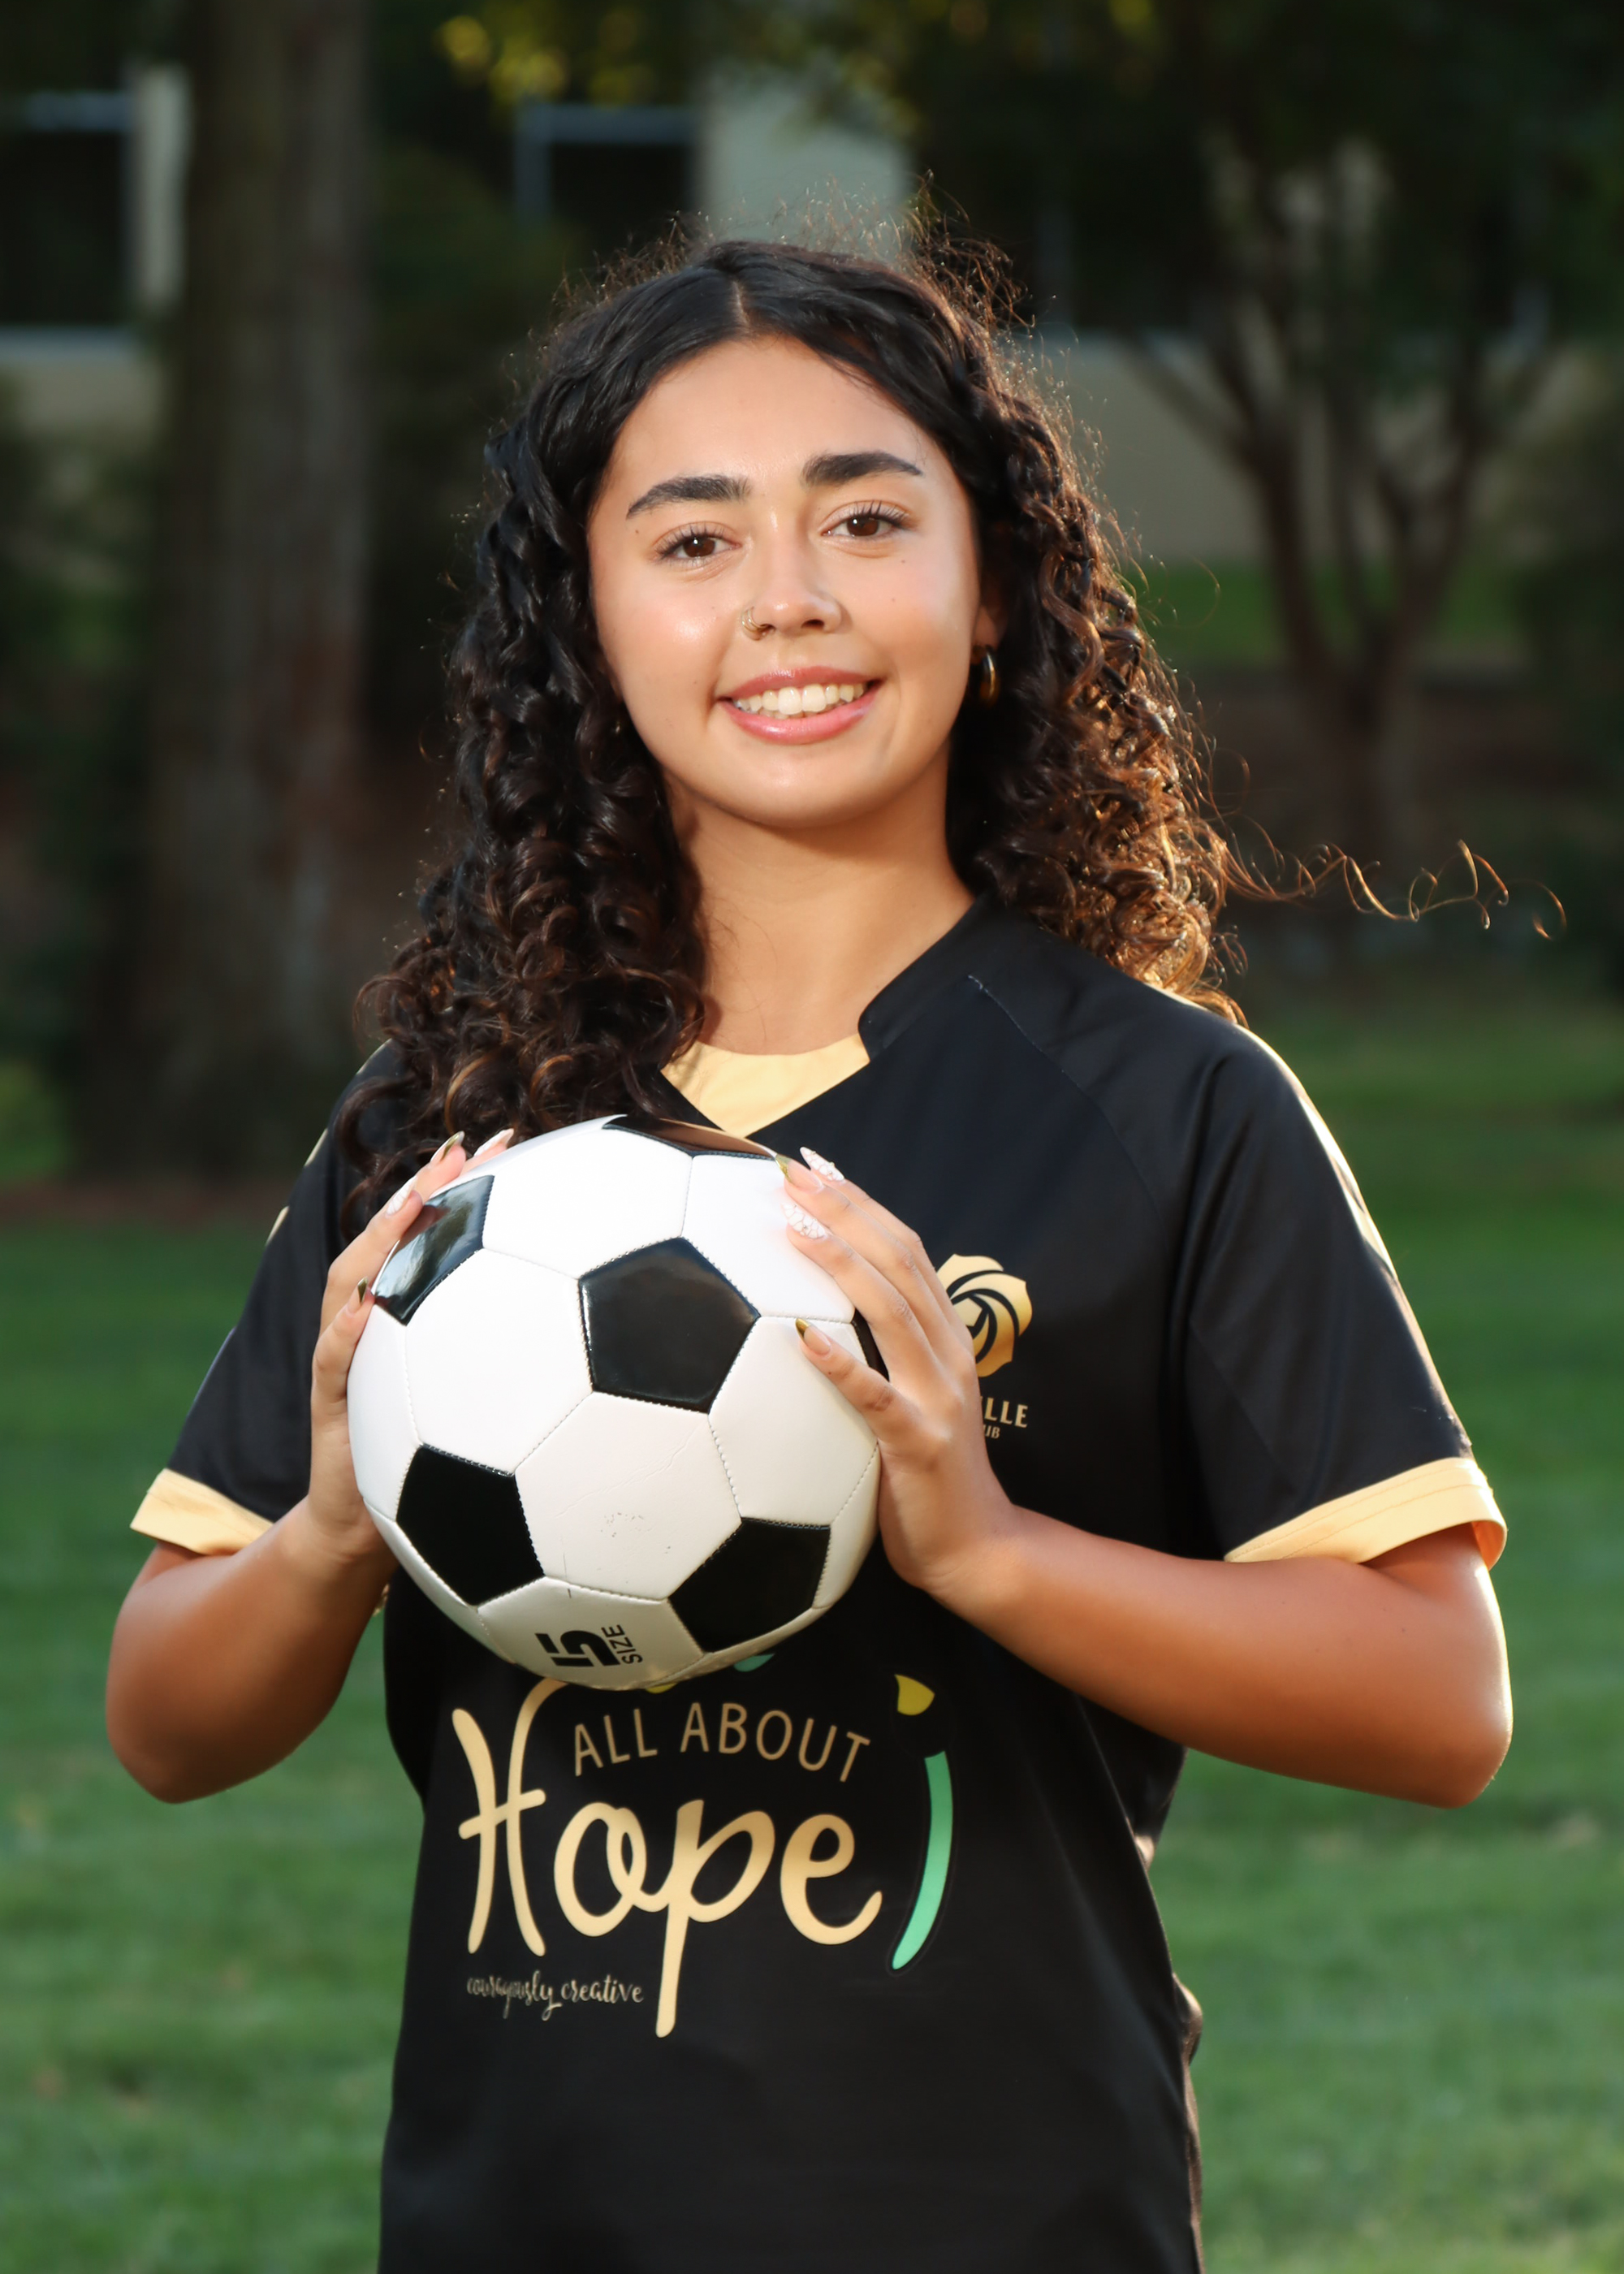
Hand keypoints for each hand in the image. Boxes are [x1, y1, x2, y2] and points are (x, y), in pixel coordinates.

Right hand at [304, 1129, 513, 1569]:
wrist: (368, 1529)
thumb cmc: (436, 1464)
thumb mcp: (482, 1402)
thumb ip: (519, 1355)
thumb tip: (606, 1328)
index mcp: (407, 1314)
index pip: (431, 1232)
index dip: (464, 1183)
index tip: (513, 1139)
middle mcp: (369, 1321)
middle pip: (389, 1238)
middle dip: (424, 1186)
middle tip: (469, 1147)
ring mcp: (343, 1357)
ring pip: (350, 1282)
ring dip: (380, 1240)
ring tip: (415, 1203)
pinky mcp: (329, 1405)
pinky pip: (331, 1362)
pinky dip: (346, 1334)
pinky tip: (368, 1311)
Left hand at [778, 1152, 1014, 1602]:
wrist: (978, 1550)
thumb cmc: (925, 1479)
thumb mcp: (905, 1402)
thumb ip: (876, 1358)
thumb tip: (808, 1321)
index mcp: (944, 1339)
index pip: (905, 1249)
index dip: (862, 1201)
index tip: (816, 1163)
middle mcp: (948, 1355)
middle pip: (899, 1262)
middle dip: (845, 1209)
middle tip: (793, 1172)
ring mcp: (939, 1397)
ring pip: (892, 1311)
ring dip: (840, 1262)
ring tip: (793, 1225)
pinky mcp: (920, 1443)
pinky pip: (875, 1397)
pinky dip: (839, 1363)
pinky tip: (800, 1335)